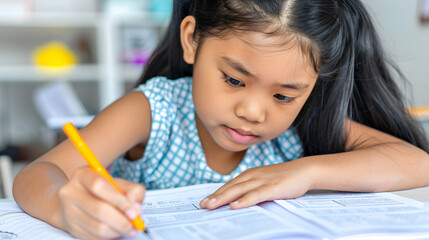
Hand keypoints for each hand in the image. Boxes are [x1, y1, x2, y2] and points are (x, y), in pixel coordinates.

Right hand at [57, 168, 144, 239]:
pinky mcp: (71, 228)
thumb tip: (136, 208)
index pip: (99, 186)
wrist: (78, 201)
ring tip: (127, 228)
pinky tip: (114, 230)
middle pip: (99, 210)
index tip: (134, 212)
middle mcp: (71, 192)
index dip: (119, 200)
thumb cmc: (103, 191)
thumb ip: (133, 191)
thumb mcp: (119, 184)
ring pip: (97, 227)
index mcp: (83, 175)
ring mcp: (68, 211)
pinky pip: (94, 237)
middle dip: (122, 221)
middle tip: (134, 225)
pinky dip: (109, 236)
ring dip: (117, 231)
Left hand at [199, 160, 313, 209]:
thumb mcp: (264, 182)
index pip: (229, 186)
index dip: (216, 194)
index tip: (204, 202)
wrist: (304, 170)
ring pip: (238, 190)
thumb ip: (251, 189)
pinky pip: (256, 195)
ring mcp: (262, 181)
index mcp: (249, 175)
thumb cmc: (283, 178)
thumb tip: (237, 202)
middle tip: (202, 205)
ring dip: (223, 198)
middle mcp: (252, 176)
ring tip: (211, 206)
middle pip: (230, 188)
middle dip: (215, 197)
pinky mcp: (273, 187)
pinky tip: (235, 206)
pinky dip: (244, 200)